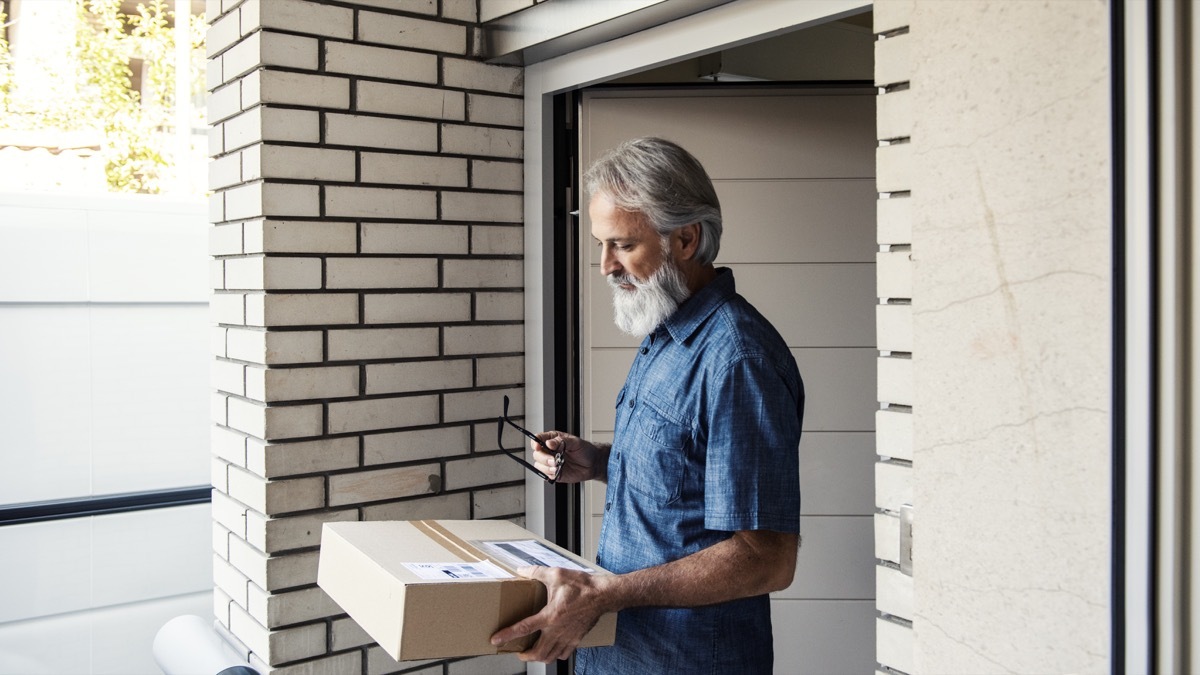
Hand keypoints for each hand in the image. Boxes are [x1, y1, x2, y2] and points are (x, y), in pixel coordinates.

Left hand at [490, 565, 609, 662]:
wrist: (604, 594)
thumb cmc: (582, 585)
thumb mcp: (557, 574)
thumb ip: (536, 572)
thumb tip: (521, 570)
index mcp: (551, 615)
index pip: (524, 628)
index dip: (507, 635)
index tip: (496, 640)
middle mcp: (558, 630)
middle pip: (537, 653)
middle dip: (525, 656)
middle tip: (518, 652)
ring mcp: (568, 637)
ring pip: (551, 657)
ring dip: (539, 657)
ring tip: (533, 653)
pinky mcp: (577, 639)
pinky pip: (564, 654)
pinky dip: (555, 655)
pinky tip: (552, 648)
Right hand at [529, 432, 603, 483]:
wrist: (593, 464)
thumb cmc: (585, 450)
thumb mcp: (575, 442)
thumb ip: (561, 441)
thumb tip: (549, 443)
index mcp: (553, 440)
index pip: (538, 439)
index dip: (535, 442)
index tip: (538, 446)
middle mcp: (549, 451)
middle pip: (536, 454)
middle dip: (544, 458)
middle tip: (554, 460)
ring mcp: (550, 462)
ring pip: (539, 465)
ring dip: (546, 467)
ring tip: (558, 467)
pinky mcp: (553, 473)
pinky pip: (545, 475)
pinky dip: (550, 474)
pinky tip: (558, 472)